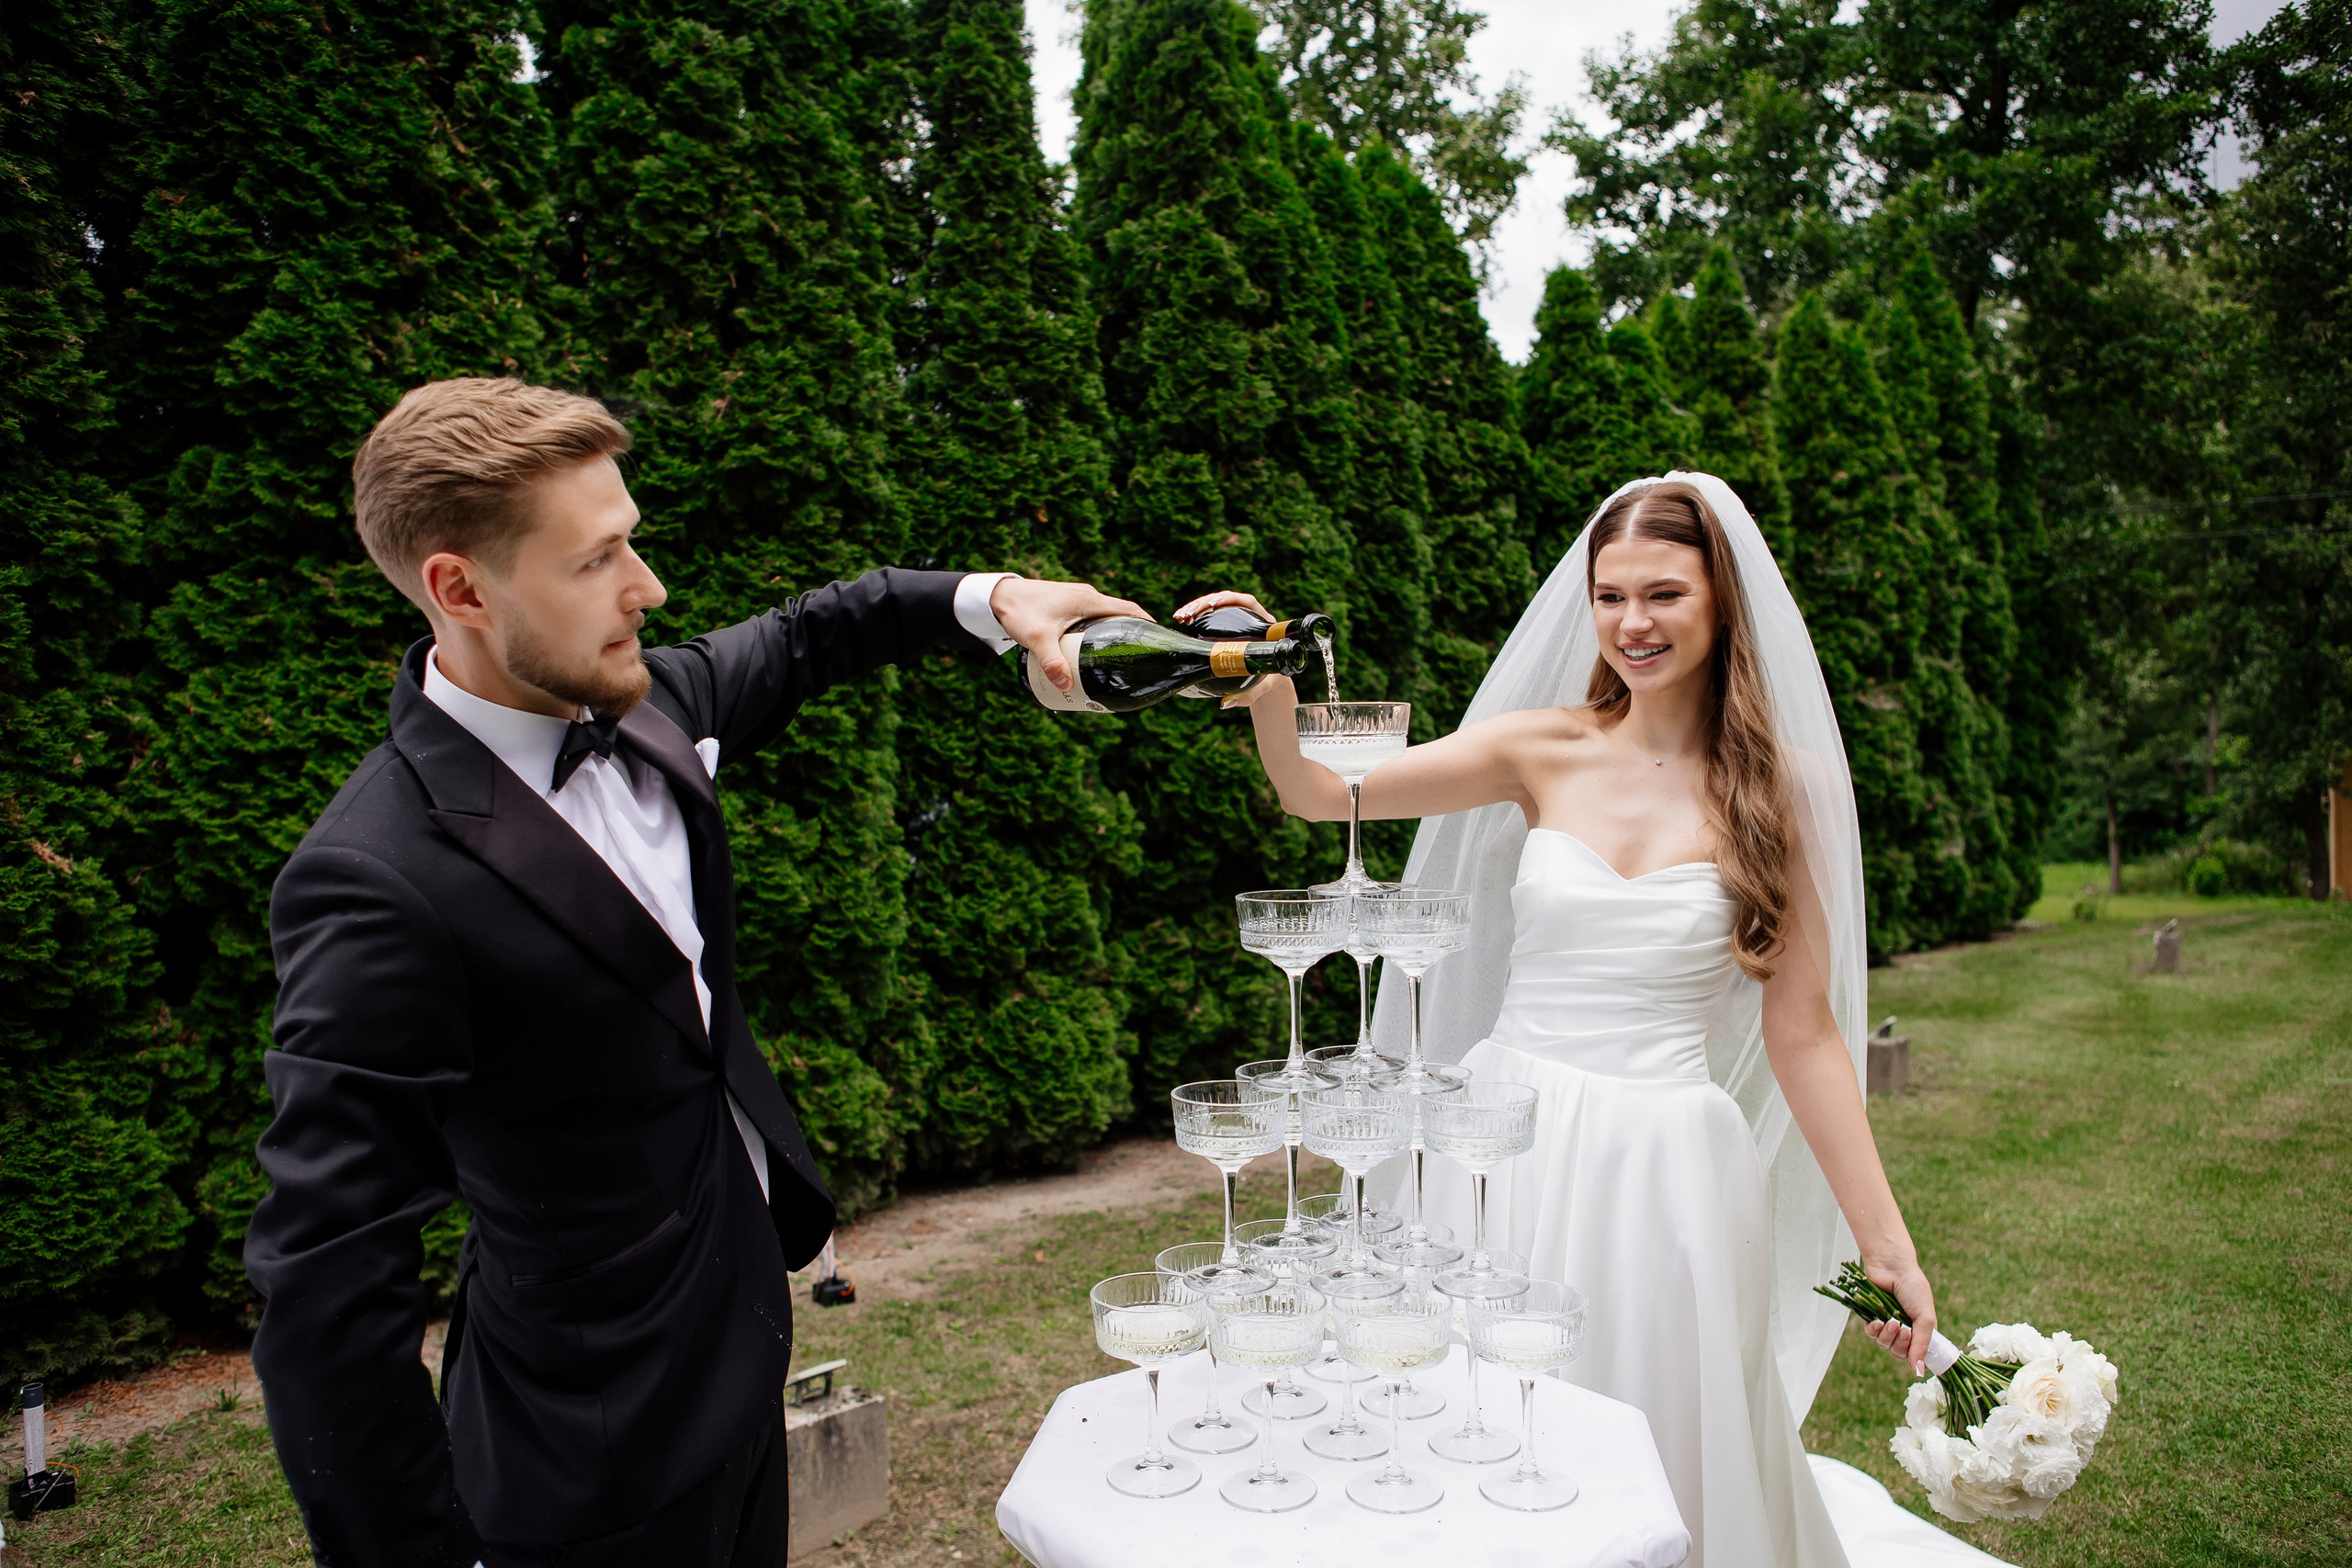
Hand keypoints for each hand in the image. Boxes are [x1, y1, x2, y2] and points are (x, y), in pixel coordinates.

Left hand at [990, 576, 1147, 691]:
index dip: (1147, 625)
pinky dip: (1097, 632)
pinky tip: (1090, 651)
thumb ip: (1052, 661)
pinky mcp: (1066, 605)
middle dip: (1131, 635)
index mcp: (1089, 600)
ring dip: (1113, 634)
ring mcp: (1076, 599)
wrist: (997, 596)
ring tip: (1117, 659)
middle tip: (1137, 659)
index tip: (1158, 641)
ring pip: (1104, 617)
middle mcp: (1087, 596)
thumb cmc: (1019, 611)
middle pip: (1120, 615)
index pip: (1130, 610)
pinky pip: (1090, 618)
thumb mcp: (1038, 638)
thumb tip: (1065, 688)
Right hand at [1172, 591, 1283, 706]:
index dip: (1230, 599)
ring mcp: (1239, 619)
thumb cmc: (1268, 683)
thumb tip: (1224, 703)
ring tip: (1180, 617)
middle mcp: (1252, 617)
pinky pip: (1211, 615)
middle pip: (1227, 601)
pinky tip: (1182, 622)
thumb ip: (1246, 697)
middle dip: (1204, 603)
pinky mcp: (1228, 625)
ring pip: (1215, 606)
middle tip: (1187, 615)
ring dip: (1196, 607)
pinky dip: (1196, 616)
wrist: (1269, 679)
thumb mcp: (1260, 690)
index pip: (1247, 602)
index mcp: (1265, 625)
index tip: (1213, 605)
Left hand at [1861, 1254, 1937, 1376]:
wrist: (1892, 1268)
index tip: (1915, 1347)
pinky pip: (1871, 1333)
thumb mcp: (1925, 1318)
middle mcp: (1904, 1329)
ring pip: (1884, 1344)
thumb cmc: (1913, 1290)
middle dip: (1900, 1345)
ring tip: (1892, 1321)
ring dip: (1888, 1336)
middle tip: (1904, 1330)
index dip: (1914, 1356)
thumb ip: (1922, 1345)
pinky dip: (1874, 1330)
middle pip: (1899, 1353)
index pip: (1916, 1355)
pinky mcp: (1871, 1316)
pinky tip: (1877, 1322)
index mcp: (1920, 1330)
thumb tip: (1920, 1373)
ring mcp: (1887, 1323)